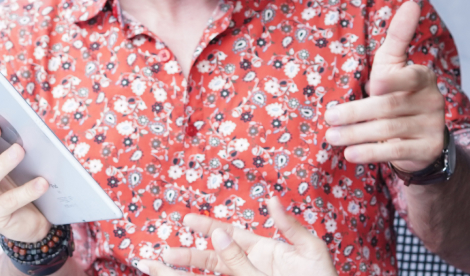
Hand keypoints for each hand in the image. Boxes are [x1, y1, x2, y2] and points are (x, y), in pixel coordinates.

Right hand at [134, 198, 335, 275]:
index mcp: (266, 251)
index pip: (231, 236)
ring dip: (188, 274)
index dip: (208, 227)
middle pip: (214, 259)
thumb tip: (270, 200)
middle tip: (161, 254)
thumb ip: (287, 229)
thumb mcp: (309, 252)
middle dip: (188, 257)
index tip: (187, 219)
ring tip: (160, 271)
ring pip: (216, 274)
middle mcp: (254, 266)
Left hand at [323, 0, 448, 171]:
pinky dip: (370, 153)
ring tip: (332, 136)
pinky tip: (350, 153)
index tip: (374, 84)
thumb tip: (412, 3)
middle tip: (329, 117)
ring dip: (356, 134)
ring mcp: (432, 126)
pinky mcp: (427, 149)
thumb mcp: (395, 64)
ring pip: (388, 131)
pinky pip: (395, 151)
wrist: (421, 137)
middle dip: (355, 113)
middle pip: (388, 107)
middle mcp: (432, 100)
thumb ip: (399, 36)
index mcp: (422, 76)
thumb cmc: (397, 92)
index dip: (393, 80)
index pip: (408, 77)